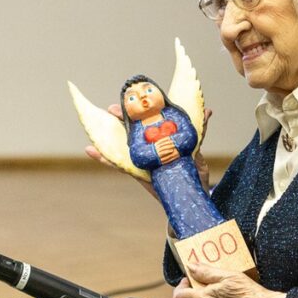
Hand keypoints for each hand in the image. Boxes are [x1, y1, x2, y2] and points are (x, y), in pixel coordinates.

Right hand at [83, 105, 213, 192]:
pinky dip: (104, 159)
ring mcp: (142, 160)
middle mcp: (150, 148)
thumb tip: (207, 112)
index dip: (141, 110)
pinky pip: (119, 165)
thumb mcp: (197, 153)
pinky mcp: (138, 174)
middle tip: (111, 109)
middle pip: (132, 130)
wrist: (193, 198)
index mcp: (163, 140)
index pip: (149, 122)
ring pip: (121, 145)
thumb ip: (198, 134)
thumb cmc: (195, 175)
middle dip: (121, 119)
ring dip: (107, 136)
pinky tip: (91, 151)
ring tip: (93, 129)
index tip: (133, 98)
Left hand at [173, 264, 288, 297]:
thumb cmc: (249, 295)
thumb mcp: (228, 276)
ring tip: (215, 285)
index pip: (178, 297)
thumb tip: (191, 266)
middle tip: (200, 281)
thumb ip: (206, 272)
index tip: (190, 276)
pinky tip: (226, 294)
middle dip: (189, 293)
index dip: (180, 285)